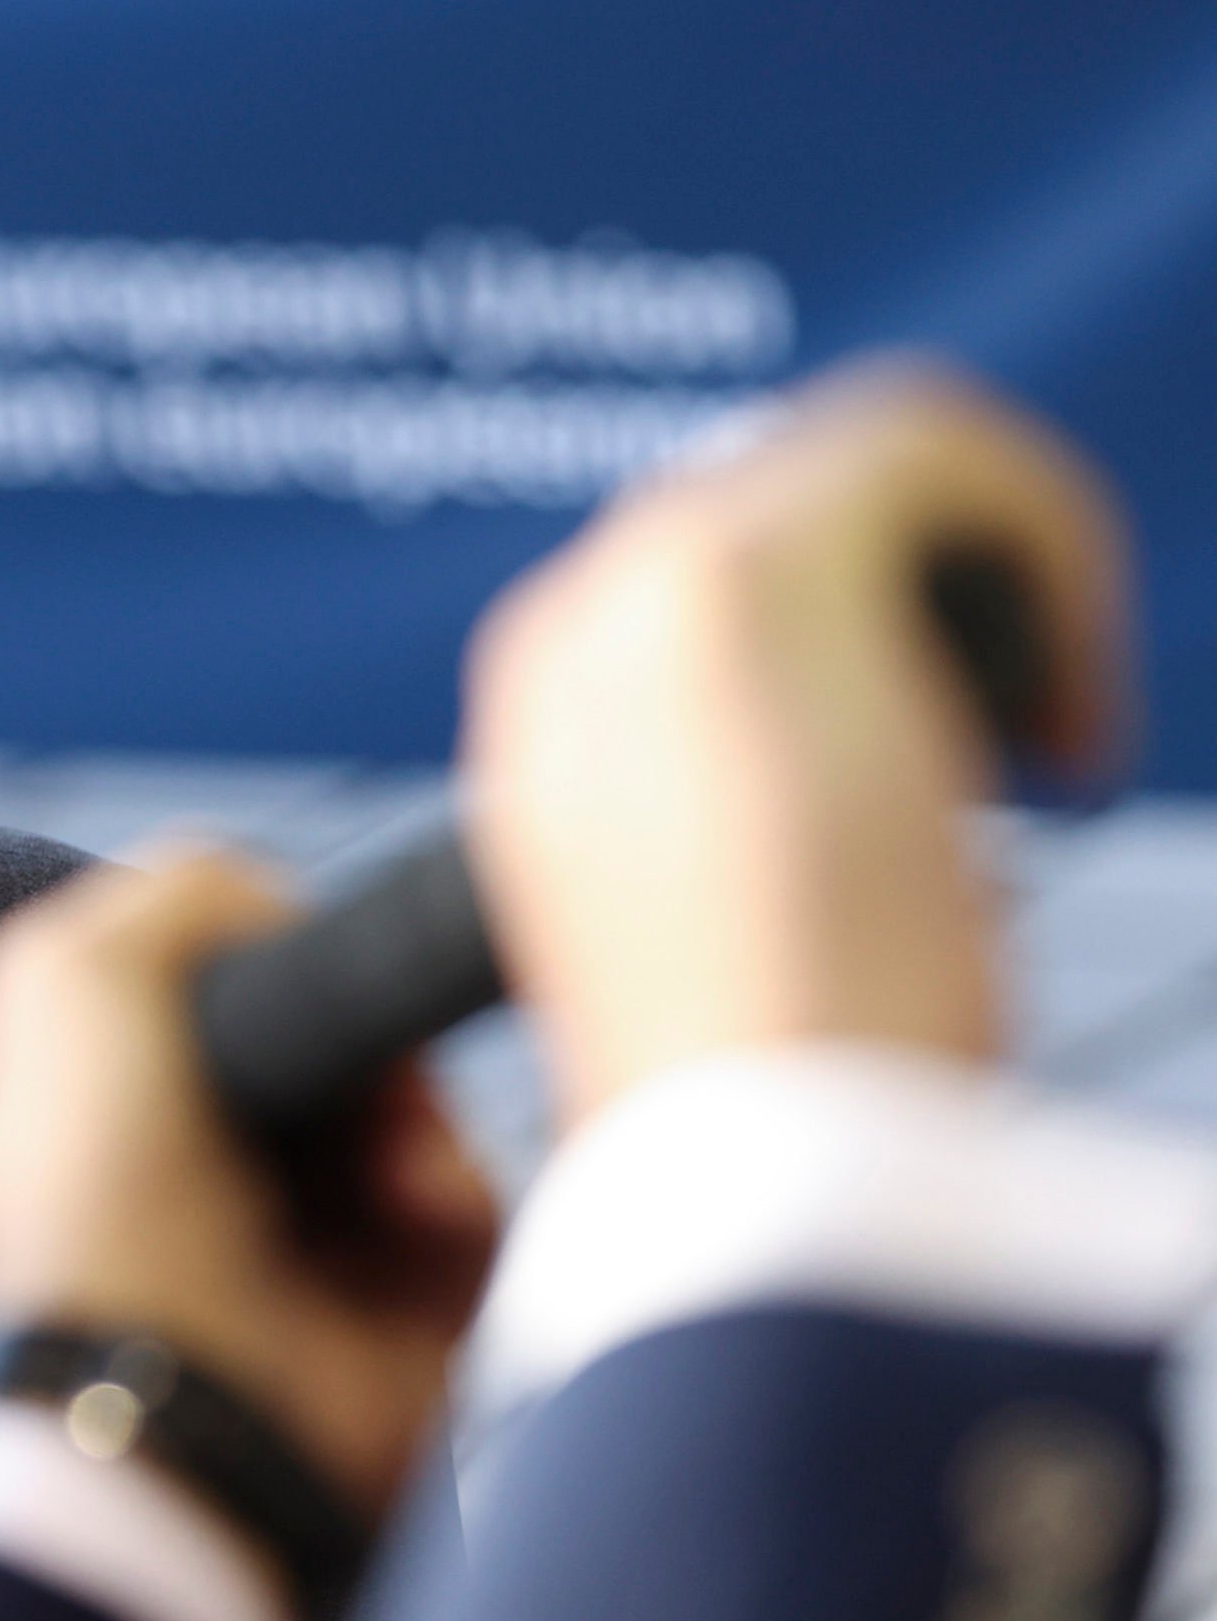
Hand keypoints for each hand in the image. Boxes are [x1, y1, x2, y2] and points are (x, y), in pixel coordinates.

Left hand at [0, 849, 501, 1522]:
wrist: (176, 1389)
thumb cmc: (96, 1194)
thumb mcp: (68, 980)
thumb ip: (177, 895)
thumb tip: (283, 906)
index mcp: (118, 1096)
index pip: (247, 994)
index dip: (286, 972)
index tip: (295, 977)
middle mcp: (212, 1162)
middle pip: (352, 1044)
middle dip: (372, 1044)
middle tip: (360, 1081)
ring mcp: (312, 1238)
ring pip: (426, 1119)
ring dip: (418, 1123)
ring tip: (385, 1170)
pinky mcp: (405, 1309)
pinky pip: (475, 1211)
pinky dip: (456, 1199)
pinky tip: (411, 1214)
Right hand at [460, 360, 1130, 1126]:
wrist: (746, 1173)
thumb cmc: (763, 1108)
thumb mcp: (731, 928)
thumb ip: (759, 805)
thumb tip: (885, 768)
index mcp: (546, 716)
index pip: (713, 572)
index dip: (880, 627)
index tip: (965, 770)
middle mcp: (574, 626)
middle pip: (789, 485)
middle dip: (945, 581)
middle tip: (1025, 745)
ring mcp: (647, 585)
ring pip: (872, 447)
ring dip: (1001, 560)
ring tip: (1055, 730)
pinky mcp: (755, 564)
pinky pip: (939, 450)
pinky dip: (1051, 550)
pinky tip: (1075, 722)